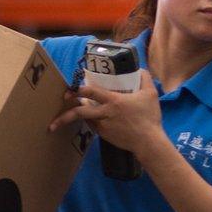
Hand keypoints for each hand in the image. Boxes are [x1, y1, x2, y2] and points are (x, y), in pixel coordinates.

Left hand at [48, 71, 164, 157]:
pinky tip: (88, 118)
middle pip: (80, 112)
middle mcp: (105, 114)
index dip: (78, 89)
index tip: (70, 88)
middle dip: (66, 112)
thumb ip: (144, 78)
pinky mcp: (105, 135)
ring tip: (64, 116)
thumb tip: (140, 68)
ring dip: (75, 116)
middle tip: (60, 108)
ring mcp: (103, 126)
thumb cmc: (149, 118)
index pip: (91, 92)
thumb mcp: (150, 94)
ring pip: (85, 119)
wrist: (148, 142)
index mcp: (113, 101)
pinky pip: (93, 126)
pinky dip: (89, 120)